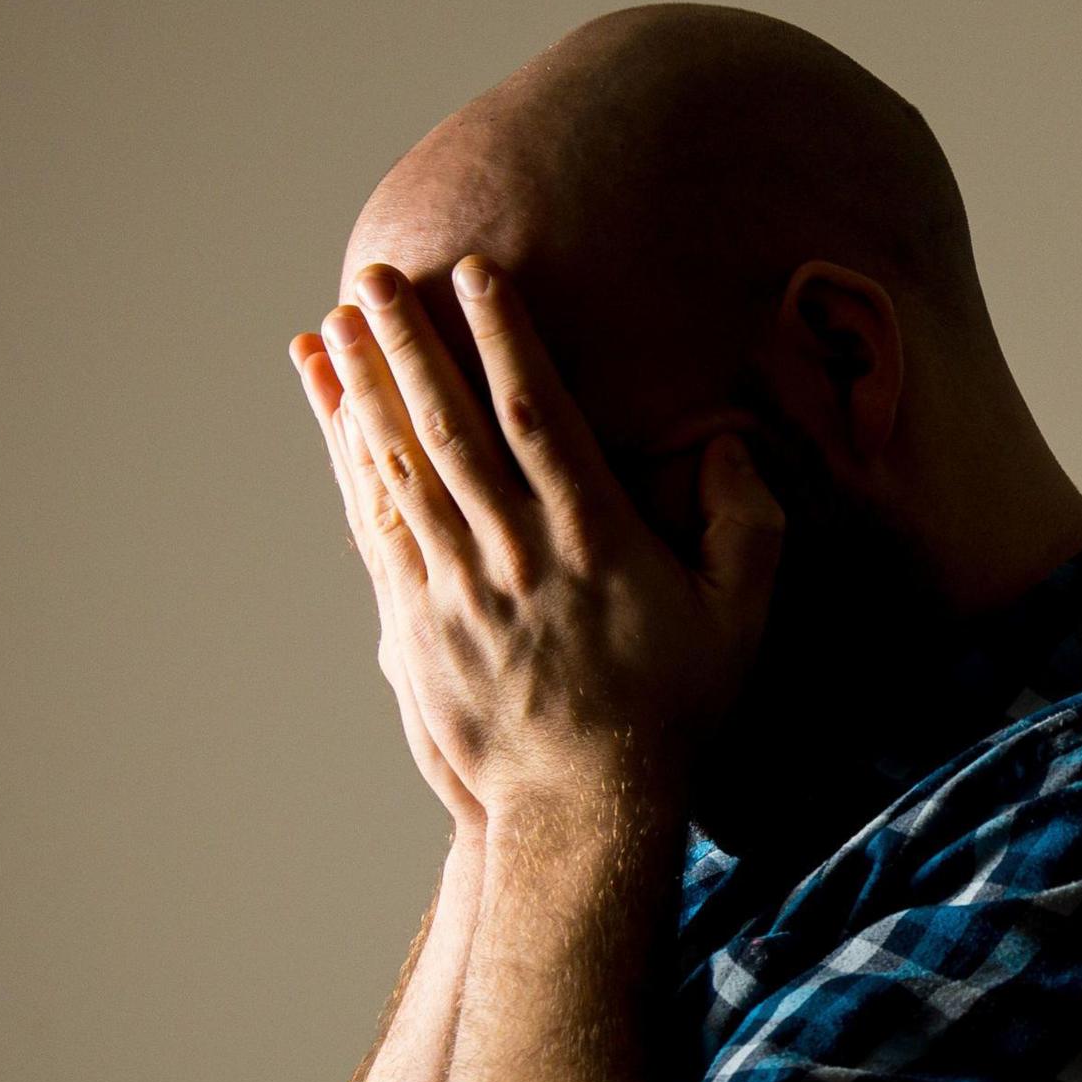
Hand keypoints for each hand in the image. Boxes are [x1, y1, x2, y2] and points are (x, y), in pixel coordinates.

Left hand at [304, 257, 785, 815]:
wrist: (583, 809)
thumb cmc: (672, 711)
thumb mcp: (741, 619)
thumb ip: (748, 526)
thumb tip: (730, 451)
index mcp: (595, 540)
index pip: (539, 417)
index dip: (506, 339)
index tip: (477, 274)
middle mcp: (515, 554)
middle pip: (450, 427)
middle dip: (411, 344)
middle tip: (377, 273)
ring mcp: (456, 590)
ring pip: (399, 467)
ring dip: (365, 388)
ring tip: (338, 320)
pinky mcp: (414, 624)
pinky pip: (375, 524)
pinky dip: (347, 460)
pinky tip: (333, 415)